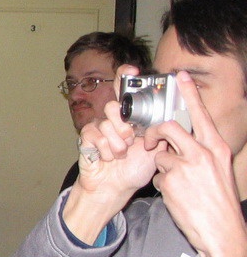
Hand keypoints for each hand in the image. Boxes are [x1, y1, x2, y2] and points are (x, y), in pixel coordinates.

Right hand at [62, 65, 161, 242]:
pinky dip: (106, 151)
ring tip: (120, 155)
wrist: (115, 187)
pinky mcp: (87, 137)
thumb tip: (169, 114)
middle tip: (130, 140)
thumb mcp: (156, 149)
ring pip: (106, 124)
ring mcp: (99, 127)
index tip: (132, 69)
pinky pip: (96, 136)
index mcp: (131, 117)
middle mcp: (114, 118)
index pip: (126, 89)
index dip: (126, 76)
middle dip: (125, 126)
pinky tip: (107, 158)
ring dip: (117, 144)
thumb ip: (161, 131)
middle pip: (114, 105)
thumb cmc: (135, 169)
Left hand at [144, 71, 246, 256]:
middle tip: (149, 143)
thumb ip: (202, 154)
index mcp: (216, 148)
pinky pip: (157, 176)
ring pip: (159, 154)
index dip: (189, 94)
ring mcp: (185, 167)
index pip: (201, 115)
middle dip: (154, 133)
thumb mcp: (218, 171)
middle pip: (169, 128)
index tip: (179, 76)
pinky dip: (162, 185)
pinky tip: (176, 196)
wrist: (222, 232)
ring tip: (175, 181)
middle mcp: (202, 153)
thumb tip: (183, 146)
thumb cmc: (219, 202)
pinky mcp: (171, 181)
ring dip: (160, 166)